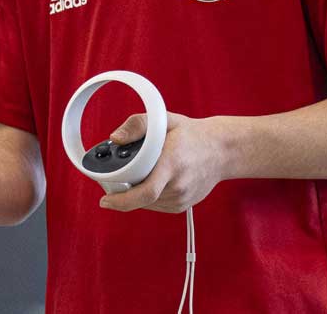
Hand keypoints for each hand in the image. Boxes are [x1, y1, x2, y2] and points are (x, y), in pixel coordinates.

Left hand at [99, 112, 227, 213]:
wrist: (222, 150)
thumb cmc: (191, 134)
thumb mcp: (165, 120)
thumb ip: (138, 125)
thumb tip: (115, 138)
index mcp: (172, 164)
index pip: (145, 192)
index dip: (122, 201)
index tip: (104, 200)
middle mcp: (178, 185)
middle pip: (141, 198)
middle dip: (123, 193)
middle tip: (113, 182)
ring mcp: (182, 198)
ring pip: (147, 204)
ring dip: (136, 194)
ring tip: (139, 174)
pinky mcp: (183, 205)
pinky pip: (156, 205)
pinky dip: (147, 197)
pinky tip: (151, 180)